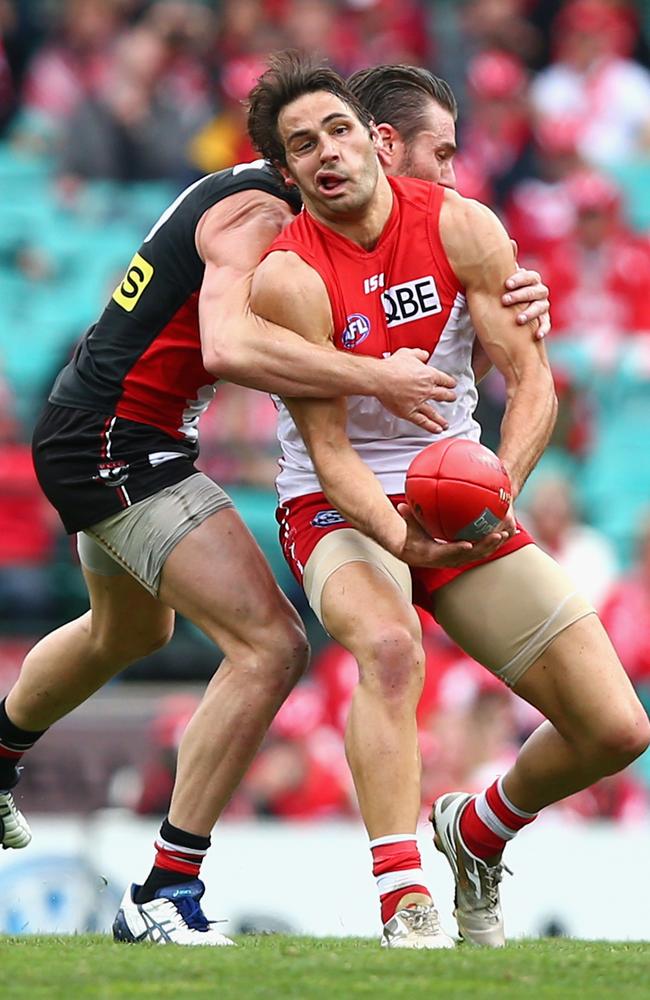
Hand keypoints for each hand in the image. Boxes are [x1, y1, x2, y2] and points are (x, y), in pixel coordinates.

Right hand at [379, 348, 455, 433]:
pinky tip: (436, 430)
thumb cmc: (392, 367)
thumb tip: (424, 355)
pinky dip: (431, 427)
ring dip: (441, 418)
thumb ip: (419, 354)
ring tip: (445, 423)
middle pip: (443, 395)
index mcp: (429, 375)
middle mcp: (427, 390)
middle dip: (450, 397)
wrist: (380, 378)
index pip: (445, 380)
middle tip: (452, 399)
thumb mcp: (408, 353)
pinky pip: (423, 421)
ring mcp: (419, 402)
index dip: (450, 382)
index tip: (452, 384)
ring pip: (434, 412)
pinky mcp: (409, 412)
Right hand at [395, 503, 509, 568]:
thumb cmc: (408, 534)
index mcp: (433, 555)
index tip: (467, 544)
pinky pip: (480, 548)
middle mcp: (447, 560)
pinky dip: (491, 542)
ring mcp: (457, 558)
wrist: (411, 549)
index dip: (457, 550)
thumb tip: (401, 506)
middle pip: (470, 556)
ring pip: (479, 554)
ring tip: (506, 534)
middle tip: (497, 535)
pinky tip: (503, 531)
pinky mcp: (464, 554)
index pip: (446, 553)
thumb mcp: (407, 525)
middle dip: (485, 547)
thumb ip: (407, 517)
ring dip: (493, 545)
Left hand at [503, 243, 550, 339]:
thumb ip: (506, 265)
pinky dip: (543, 329)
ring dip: (530, 312)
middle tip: (505, 301)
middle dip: (520, 295)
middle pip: (535, 291)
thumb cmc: (503, 295)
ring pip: (541, 307)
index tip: (507, 284)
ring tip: (518, 320)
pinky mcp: (543, 321)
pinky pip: (546, 324)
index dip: (519, 279)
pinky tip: (537, 335)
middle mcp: (539, 292)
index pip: (529, 276)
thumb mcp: (502, 281)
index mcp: (530, 280)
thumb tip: (510, 242)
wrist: (506, 317)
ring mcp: (542, 306)